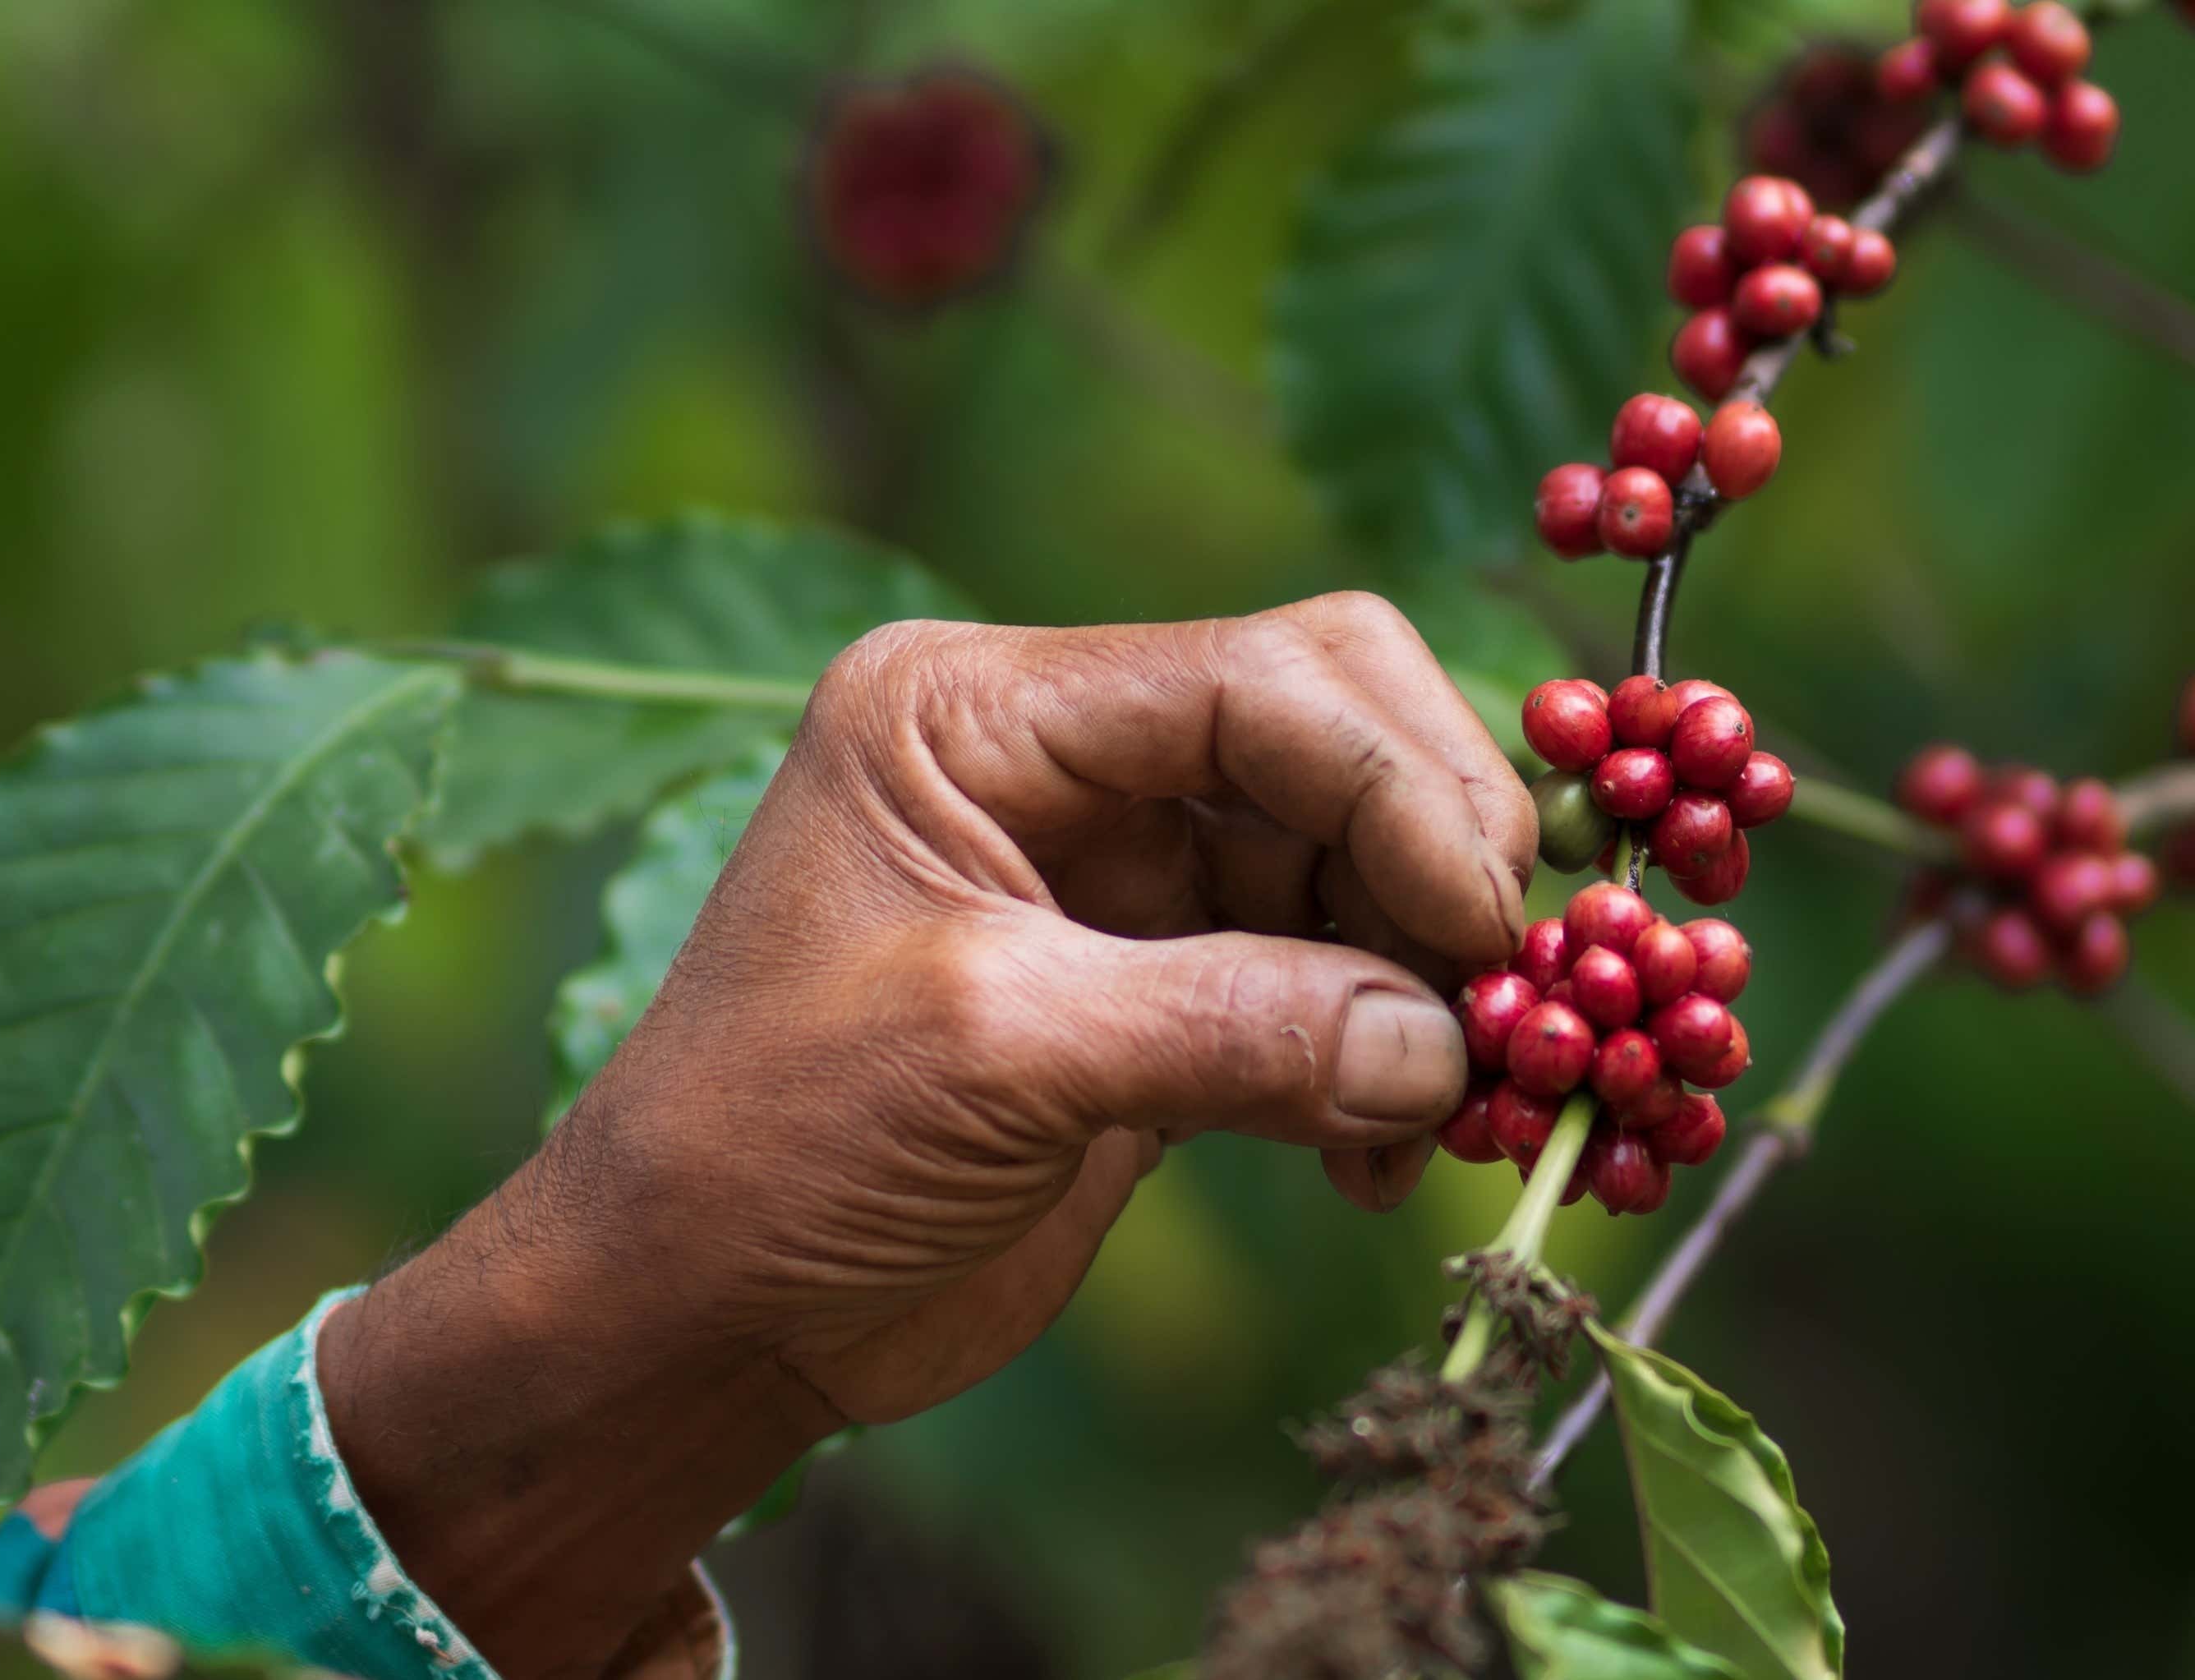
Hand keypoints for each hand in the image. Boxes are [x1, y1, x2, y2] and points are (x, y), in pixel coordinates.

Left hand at [321, 594, 1533, 1676]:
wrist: (691, 1315)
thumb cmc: (776, 1151)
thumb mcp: (998, 1059)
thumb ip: (1233, 1027)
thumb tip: (1447, 1044)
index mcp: (976, 710)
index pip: (1255, 677)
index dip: (1396, 785)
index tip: (1482, 927)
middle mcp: (1055, 760)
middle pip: (1331, 732)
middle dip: (1434, 857)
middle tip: (1502, 1002)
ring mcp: (1114, 873)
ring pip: (1353, 861)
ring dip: (1426, 979)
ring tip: (1447, 1109)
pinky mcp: (1159, 990)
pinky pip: (1332, 979)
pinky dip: (1387, 1059)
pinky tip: (1385, 1156)